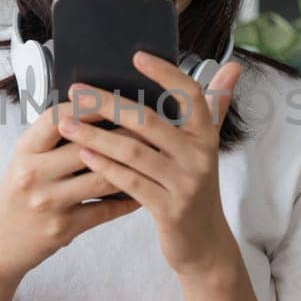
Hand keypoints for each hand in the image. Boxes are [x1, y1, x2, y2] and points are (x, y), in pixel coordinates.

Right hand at [0, 97, 142, 289]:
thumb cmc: (17, 196)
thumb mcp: (24, 161)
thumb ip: (52, 140)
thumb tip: (96, 112)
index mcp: (25, 150)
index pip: (57, 117)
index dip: (88, 106)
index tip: (115, 98)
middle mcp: (34, 173)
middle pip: (87, 146)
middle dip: (125, 134)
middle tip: (153, 126)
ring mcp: (48, 202)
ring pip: (102, 178)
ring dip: (133, 167)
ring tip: (155, 156)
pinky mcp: (62, 228)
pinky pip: (105, 210)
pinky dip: (127, 201)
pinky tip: (143, 193)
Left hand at [59, 51, 243, 277]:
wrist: (205, 244)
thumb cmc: (195, 189)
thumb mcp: (206, 149)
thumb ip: (213, 108)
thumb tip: (232, 66)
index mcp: (206, 136)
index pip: (190, 95)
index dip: (165, 74)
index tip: (137, 56)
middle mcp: (200, 156)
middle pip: (149, 120)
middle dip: (108, 103)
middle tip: (77, 90)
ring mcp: (185, 184)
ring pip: (133, 151)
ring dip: (96, 135)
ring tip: (67, 123)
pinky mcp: (169, 209)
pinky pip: (130, 181)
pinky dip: (105, 166)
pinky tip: (83, 154)